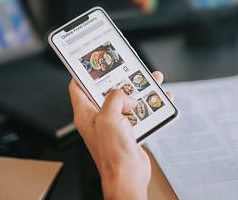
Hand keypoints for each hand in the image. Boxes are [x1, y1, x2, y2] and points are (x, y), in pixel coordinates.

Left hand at [69, 71, 172, 199]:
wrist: (128, 177)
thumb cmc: (112, 154)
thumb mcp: (109, 117)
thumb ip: (115, 98)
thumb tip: (126, 95)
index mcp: (85, 113)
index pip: (78, 87)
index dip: (84, 73)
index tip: (93, 61)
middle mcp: (98, 118)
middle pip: (107, 91)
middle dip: (120, 79)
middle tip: (128, 69)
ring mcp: (114, 125)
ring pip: (126, 101)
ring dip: (139, 92)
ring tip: (150, 81)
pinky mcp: (128, 132)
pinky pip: (138, 114)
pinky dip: (148, 107)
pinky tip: (159, 101)